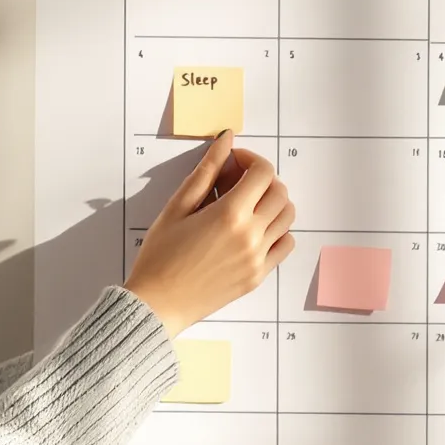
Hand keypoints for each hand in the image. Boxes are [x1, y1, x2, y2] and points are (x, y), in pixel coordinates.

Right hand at [125, 131, 294, 332]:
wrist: (157, 304)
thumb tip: (226, 141)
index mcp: (230, 215)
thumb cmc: (160, 256)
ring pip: (287, 217)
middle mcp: (251, 235)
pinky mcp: (258, 276)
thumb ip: (206, 171)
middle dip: (262, 179)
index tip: (234, 161)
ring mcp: (258, 258)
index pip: (263, 173)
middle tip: (238, 182)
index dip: (251, 159)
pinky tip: (254, 230)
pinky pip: (285, 245)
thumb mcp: (177, 208)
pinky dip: (277, 231)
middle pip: (280, 192)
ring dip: (273, 203)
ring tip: (247, 205)